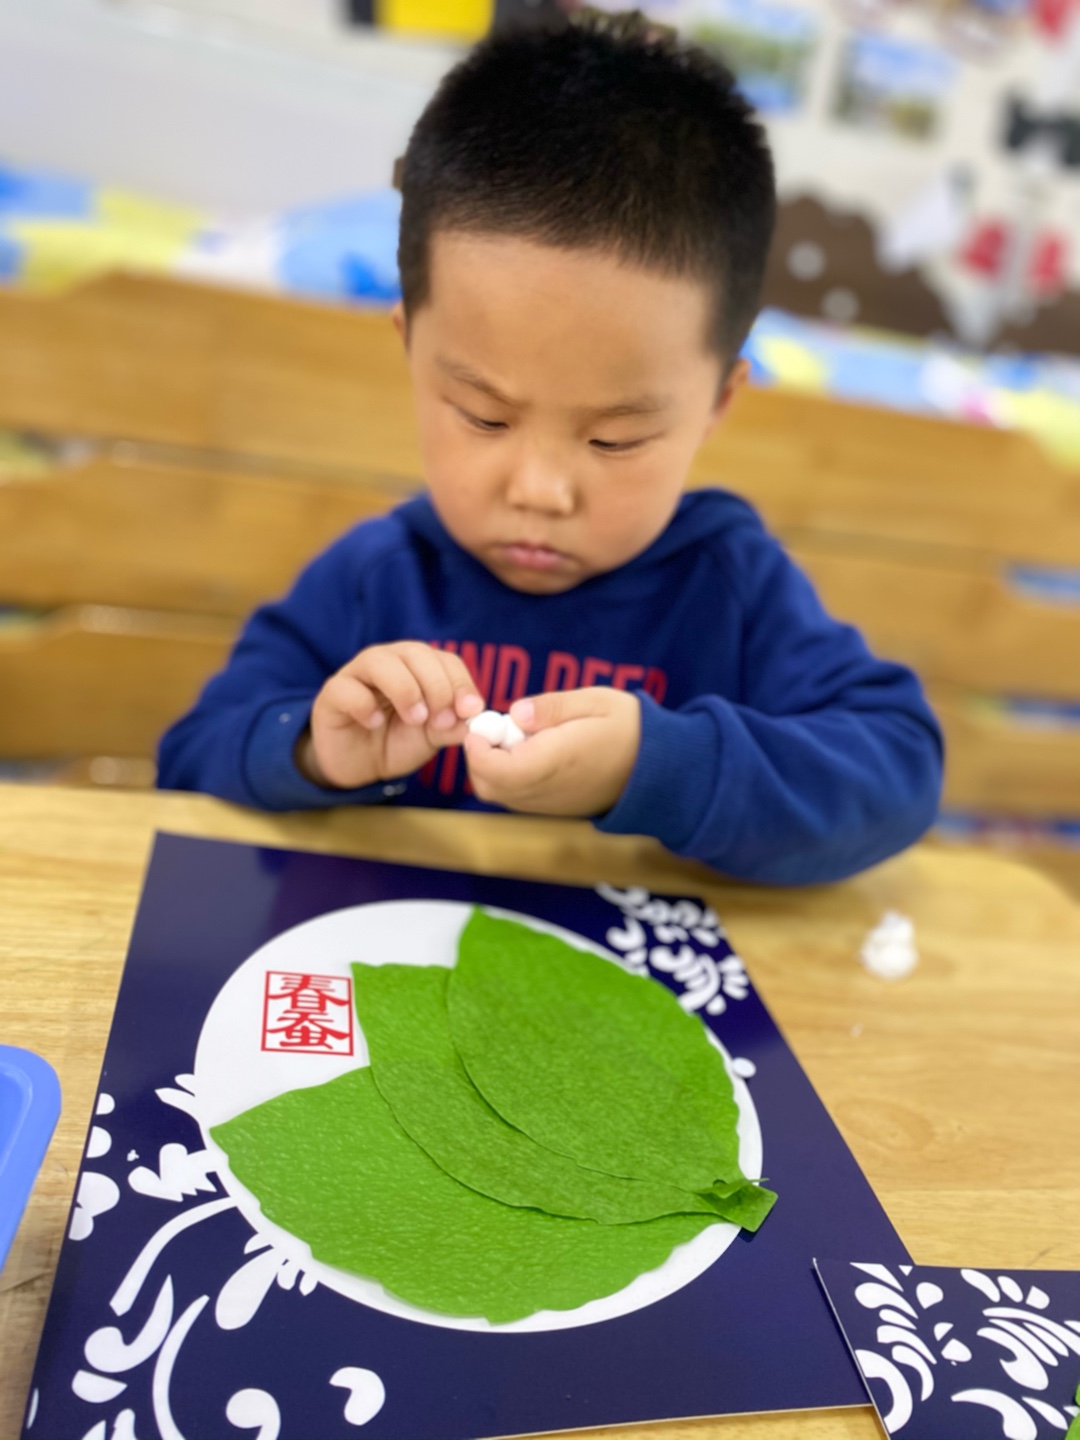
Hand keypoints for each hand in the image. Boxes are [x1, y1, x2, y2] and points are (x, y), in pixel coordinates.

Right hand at [298, 642, 482, 788]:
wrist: (359, 765)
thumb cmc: (396, 741)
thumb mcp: (431, 736)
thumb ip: (453, 726)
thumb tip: (478, 721)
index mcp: (418, 666)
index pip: (445, 659)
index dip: (461, 682)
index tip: (470, 711)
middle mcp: (388, 661)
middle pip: (416, 653)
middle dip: (436, 686)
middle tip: (442, 720)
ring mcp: (357, 674)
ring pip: (380, 661)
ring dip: (404, 689)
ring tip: (415, 719)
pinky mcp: (332, 694)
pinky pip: (347, 688)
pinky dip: (364, 705)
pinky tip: (373, 723)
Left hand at [464, 687, 640, 816]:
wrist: (659, 767)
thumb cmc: (628, 726)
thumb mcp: (594, 701)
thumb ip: (551, 707)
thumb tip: (514, 712)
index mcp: (556, 760)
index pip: (497, 769)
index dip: (478, 749)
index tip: (483, 724)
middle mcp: (549, 789)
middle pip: (489, 786)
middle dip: (480, 757)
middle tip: (496, 728)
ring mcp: (551, 805)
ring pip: (500, 795)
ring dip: (493, 768)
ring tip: (517, 738)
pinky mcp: (555, 809)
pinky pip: (517, 799)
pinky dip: (509, 778)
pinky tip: (530, 753)